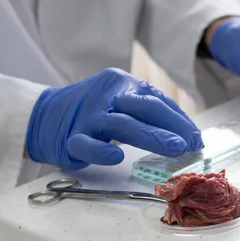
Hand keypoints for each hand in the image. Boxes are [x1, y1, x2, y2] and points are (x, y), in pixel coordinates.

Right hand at [25, 68, 201, 169]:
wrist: (43, 117)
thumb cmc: (92, 113)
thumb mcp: (120, 103)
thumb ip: (149, 114)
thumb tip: (188, 135)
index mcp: (121, 84)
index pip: (156, 100)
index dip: (179, 119)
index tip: (196, 138)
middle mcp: (106, 96)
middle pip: (143, 108)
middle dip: (171, 125)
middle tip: (191, 143)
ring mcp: (88, 117)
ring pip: (122, 125)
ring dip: (151, 136)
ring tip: (174, 149)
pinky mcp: (71, 139)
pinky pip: (87, 144)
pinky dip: (102, 150)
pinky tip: (117, 156)